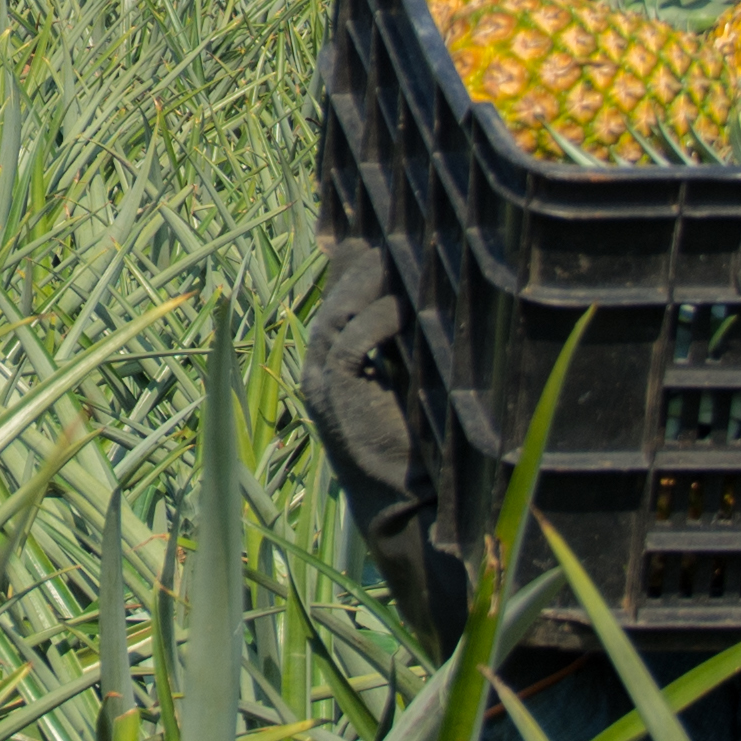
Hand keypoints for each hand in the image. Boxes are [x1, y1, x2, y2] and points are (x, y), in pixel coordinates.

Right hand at [297, 240, 416, 497]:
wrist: (401, 503)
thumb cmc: (415, 448)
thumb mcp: (407, 383)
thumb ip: (404, 346)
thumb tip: (423, 301)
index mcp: (329, 365)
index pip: (334, 300)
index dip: (353, 266)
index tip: (383, 238)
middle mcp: (317, 368)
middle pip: (334, 299)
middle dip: (363, 266)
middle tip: (398, 238)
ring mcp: (321, 381)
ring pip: (338, 314)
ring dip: (371, 284)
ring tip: (401, 259)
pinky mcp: (335, 394)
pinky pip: (350, 342)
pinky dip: (377, 319)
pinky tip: (403, 307)